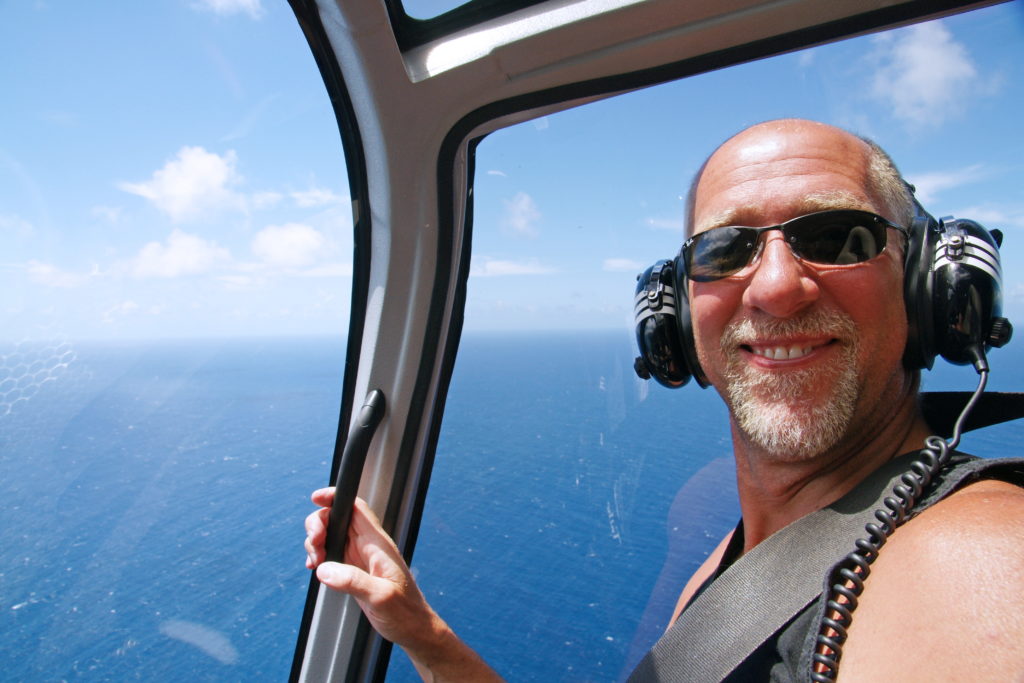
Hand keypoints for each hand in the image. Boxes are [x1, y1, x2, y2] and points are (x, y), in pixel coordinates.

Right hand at [304, 488, 442, 649]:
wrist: (412, 629)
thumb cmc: (405, 612)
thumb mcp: (380, 596)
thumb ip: (353, 581)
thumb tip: (326, 569)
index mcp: (378, 544)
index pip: (356, 507)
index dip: (336, 498)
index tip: (316, 499)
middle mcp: (368, 547)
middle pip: (337, 518)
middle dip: (318, 525)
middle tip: (315, 547)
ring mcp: (359, 558)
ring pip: (331, 535)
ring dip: (316, 543)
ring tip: (315, 562)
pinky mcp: (353, 571)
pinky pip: (331, 554)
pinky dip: (319, 557)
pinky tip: (316, 569)